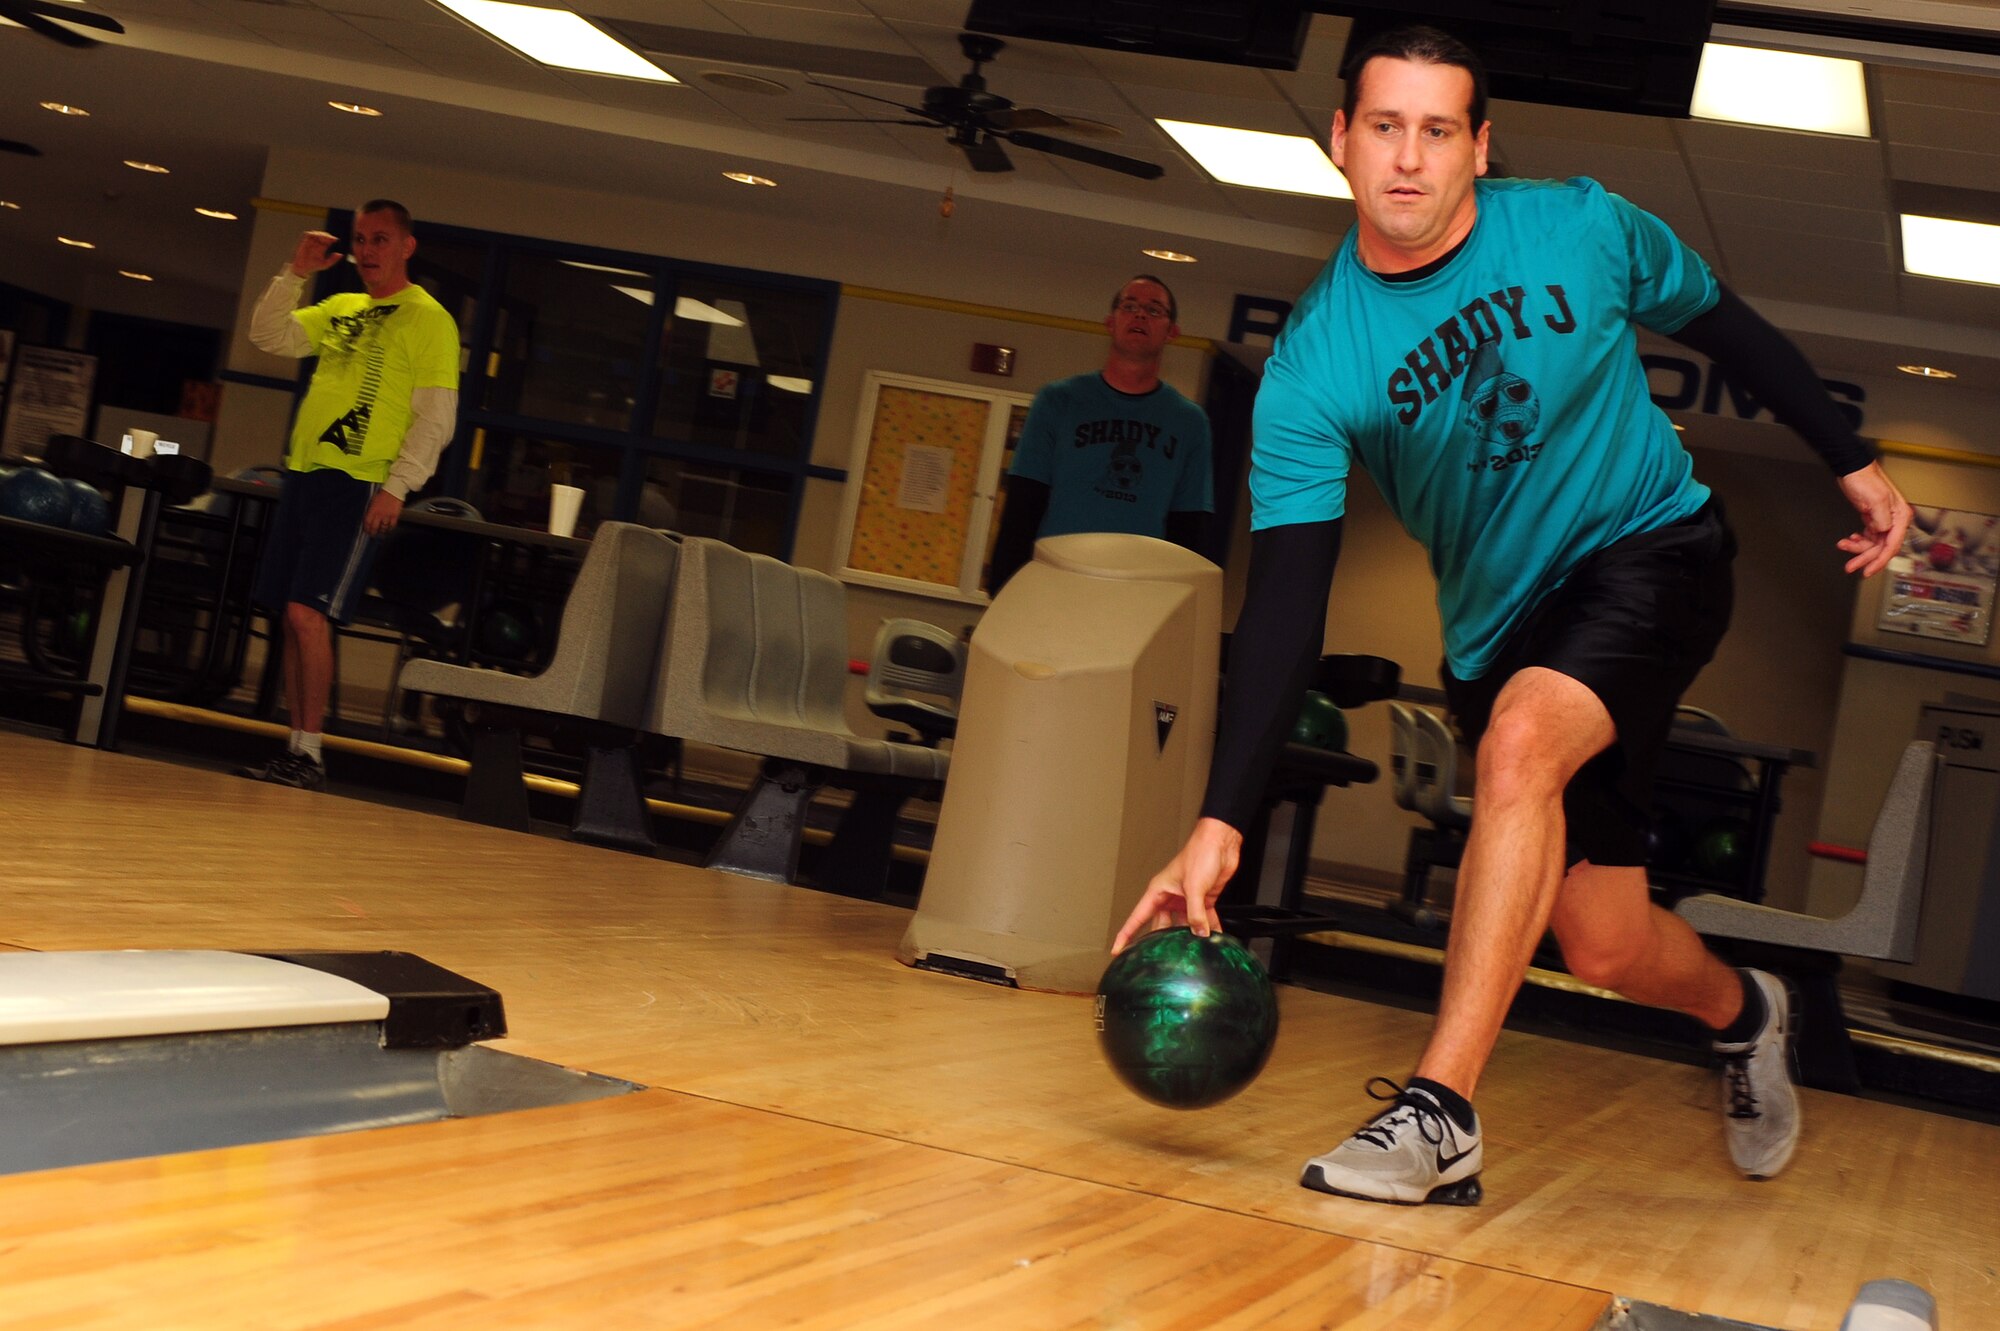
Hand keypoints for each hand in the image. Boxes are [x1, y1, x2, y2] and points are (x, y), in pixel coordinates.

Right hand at [290, 230, 341, 276]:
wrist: (303, 268)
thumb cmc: (314, 266)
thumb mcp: (325, 264)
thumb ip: (333, 260)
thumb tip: (340, 254)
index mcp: (322, 247)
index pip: (328, 240)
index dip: (332, 238)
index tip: (336, 240)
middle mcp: (317, 243)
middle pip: (323, 235)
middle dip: (327, 235)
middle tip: (331, 238)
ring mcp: (310, 242)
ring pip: (316, 233)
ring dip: (321, 234)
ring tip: (325, 238)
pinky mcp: (304, 242)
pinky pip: (308, 234)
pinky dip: (313, 234)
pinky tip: (317, 237)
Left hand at [363, 490, 402, 536]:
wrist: (393, 491)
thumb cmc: (383, 494)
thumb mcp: (373, 501)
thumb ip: (371, 510)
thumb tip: (369, 517)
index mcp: (372, 510)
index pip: (367, 522)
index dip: (366, 528)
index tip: (367, 531)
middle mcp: (379, 514)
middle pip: (374, 527)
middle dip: (373, 532)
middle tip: (373, 535)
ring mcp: (387, 516)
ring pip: (383, 528)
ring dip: (382, 531)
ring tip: (381, 532)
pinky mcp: (394, 516)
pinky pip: (392, 525)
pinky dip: (390, 528)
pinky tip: (389, 528)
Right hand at [1111, 817, 1242, 953]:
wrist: (1220, 843)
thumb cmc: (1200, 853)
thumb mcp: (1194, 887)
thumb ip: (1195, 913)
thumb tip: (1198, 934)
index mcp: (1158, 891)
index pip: (1137, 918)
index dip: (1126, 935)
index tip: (1118, 949)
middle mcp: (1170, 896)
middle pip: (1161, 925)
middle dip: (1163, 941)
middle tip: (1163, 957)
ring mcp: (1187, 899)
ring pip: (1184, 925)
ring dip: (1191, 936)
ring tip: (1193, 951)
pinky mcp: (1204, 899)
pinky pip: (1204, 920)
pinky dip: (1210, 929)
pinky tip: (1214, 939)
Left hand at [1835, 461, 1912, 577]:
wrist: (1851, 469)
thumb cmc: (1864, 479)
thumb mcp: (1875, 499)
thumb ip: (1881, 519)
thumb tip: (1882, 533)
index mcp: (1899, 516)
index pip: (1891, 545)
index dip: (1879, 561)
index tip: (1868, 571)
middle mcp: (1894, 520)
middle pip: (1881, 547)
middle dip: (1865, 557)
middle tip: (1851, 566)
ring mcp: (1883, 520)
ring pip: (1873, 544)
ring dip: (1858, 548)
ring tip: (1844, 545)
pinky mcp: (1872, 518)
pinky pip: (1868, 536)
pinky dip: (1858, 541)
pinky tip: (1850, 540)